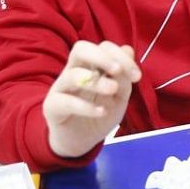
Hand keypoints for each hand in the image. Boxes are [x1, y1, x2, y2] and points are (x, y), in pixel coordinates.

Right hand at [44, 41, 141, 158]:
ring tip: (112, 90)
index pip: (103, 48)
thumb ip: (124, 76)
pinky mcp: (52, 107)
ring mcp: (61, 87)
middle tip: (118, 70)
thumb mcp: (120, 96)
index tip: (137, 77)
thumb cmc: (101, 111)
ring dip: (96, 82)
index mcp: (91, 64)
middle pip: (81, 49)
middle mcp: (74, 70)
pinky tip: (102, 112)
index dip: (121, 57)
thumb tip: (128, 50)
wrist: (81, 141)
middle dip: (101, 57)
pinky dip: (86, 107)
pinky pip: (65, 102)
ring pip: (72, 75)